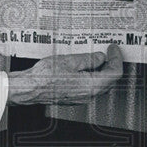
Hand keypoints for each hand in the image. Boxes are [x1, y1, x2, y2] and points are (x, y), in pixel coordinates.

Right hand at [7, 44, 123, 104]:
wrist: (29, 89)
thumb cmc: (45, 77)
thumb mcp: (70, 61)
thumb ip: (89, 60)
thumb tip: (100, 58)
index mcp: (91, 86)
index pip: (114, 74)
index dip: (117, 59)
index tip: (113, 49)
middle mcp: (89, 95)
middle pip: (109, 80)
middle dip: (111, 64)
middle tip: (108, 51)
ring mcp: (81, 98)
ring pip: (100, 84)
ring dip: (102, 70)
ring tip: (96, 56)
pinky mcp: (74, 97)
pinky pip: (90, 87)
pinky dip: (92, 76)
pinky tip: (85, 66)